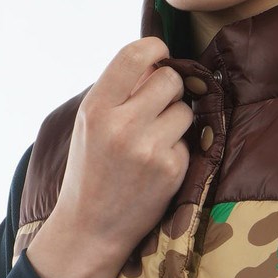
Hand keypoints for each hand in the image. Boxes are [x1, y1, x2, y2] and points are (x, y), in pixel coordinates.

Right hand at [26, 35, 195, 277]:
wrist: (91, 228)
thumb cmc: (91, 172)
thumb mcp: (89, 125)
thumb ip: (118, 92)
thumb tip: (158, 60)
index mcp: (96, 108)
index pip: (135, 56)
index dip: (156, 49)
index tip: (161, 54)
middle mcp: (122, 125)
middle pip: (170, 80)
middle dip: (169, 89)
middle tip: (156, 107)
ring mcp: (149, 149)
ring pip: (185, 110)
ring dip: (176, 119)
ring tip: (153, 140)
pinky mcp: (171, 170)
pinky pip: (188, 142)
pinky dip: (178, 150)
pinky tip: (157, 166)